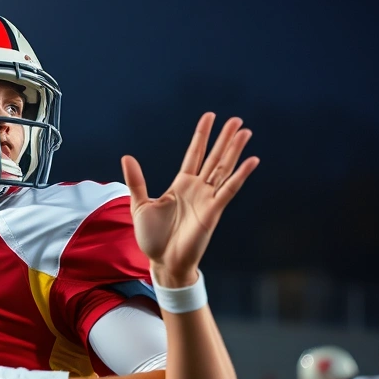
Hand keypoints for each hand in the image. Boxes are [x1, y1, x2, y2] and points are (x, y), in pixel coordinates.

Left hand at [121, 113, 258, 286]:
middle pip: (214, 157)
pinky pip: (229, 190)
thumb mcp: (140, 205)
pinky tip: (251, 160)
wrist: (162, 262)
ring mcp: (207, 199)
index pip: (194, 154)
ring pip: (224, 169)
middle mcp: (197, 189)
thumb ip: (137, 180)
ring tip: (245, 131)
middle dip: (224, 138)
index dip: (202, 136)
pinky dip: (240, 175)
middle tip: (237, 120)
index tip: (210, 116)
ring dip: (234, 150)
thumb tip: (127, 156)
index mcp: (180, 185)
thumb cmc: (152, 238)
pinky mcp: (213, 211)